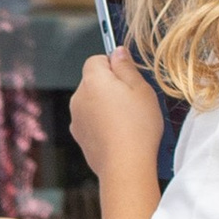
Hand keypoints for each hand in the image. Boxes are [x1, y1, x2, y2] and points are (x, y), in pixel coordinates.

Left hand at [69, 42, 164, 184]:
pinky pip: (91, 121)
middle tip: (133, 100)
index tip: (128, 76)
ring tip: (127, 120)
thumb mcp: (141, 88)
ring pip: (92, 102)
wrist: (125, 166)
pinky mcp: (80, 137)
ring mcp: (77, 119)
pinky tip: (118, 133)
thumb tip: (117, 52)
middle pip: (93, 82)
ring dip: (106, 106)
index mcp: (93, 81)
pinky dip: (102, 123)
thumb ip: (126, 66)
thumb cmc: (138, 126)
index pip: (96, 60)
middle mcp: (78, 98)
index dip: (113, 65)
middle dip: (110, 86)